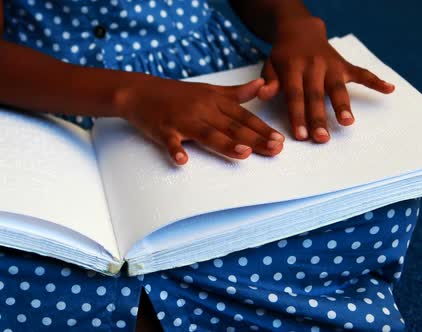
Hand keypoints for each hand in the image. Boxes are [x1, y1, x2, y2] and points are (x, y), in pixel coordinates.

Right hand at [114, 77, 284, 164]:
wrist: (140, 91)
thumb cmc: (177, 94)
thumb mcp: (209, 90)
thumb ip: (236, 93)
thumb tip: (261, 85)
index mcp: (214, 102)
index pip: (243, 117)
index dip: (262, 128)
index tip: (280, 140)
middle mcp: (202, 110)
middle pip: (231, 127)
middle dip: (254, 139)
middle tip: (274, 150)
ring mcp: (182, 120)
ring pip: (207, 133)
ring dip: (225, 143)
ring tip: (243, 153)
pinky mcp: (163, 129)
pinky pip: (170, 141)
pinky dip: (175, 150)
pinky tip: (182, 160)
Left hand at [257, 17, 394, 142]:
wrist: (300, 30)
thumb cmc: (283, 55)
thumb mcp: (269, 65)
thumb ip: (269, 81)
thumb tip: (263, 94)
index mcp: (293, 68)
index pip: (295, 95)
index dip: (298, 116)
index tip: (300, 135)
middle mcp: (313, 66)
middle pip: (317, 95)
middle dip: (319, 118)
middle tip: (322, 138)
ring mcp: (331, 65)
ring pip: (338, 87)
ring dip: (343, 105)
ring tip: (348, 123)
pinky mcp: (343, 65)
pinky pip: (361, 73)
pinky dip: (376, 81)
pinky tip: (389, 89)